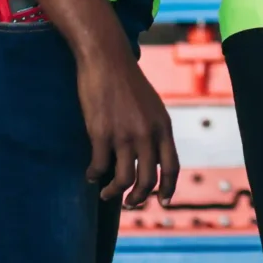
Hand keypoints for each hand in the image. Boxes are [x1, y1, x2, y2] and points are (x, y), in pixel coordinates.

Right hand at [77, 48, 177, 207]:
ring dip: (114, 193)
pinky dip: (94, 176)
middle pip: (148, 181)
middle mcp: (147, 133)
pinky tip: (90, 175)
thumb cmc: (128, 82)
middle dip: (139, 198)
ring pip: (124, 180)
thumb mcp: (152, 106)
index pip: (172, 167)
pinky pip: (99, 166)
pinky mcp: (101, 133)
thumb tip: (151, 158)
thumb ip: (154, 131)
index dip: (169, 189)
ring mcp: (124, 134)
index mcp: (163, 126)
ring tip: (107, 194)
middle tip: (130, 204)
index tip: (164, 202)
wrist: (107, 59)